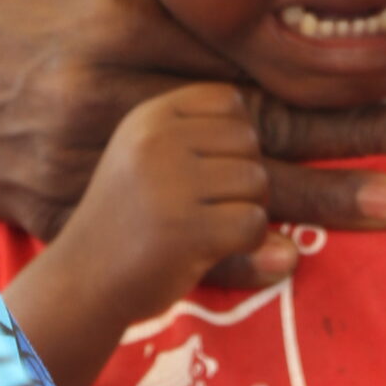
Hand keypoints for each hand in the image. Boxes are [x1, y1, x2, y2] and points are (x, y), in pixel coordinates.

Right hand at [0, 0, 385, 273]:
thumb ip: (161, 14)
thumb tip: (242, 30)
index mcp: (123, 23)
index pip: (246, 50)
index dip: (327, 69)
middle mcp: (115, 89)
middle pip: (257, 110)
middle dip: (351, 125)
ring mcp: (90, 153)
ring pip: (223, 177)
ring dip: (316, 194)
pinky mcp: (64, 205)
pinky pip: (158, 236)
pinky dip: (227, 252)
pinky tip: (290, 261)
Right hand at [55, 83, 287, 330]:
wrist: (82, 285)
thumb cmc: (129, 222)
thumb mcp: (147, 157)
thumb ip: (200, 135)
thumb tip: (302, 118)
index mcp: (148, 117)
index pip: (229, 100)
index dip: (233, 139)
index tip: (206, 171)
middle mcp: (156, 141)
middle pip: (249, 140)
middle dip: (243, 178)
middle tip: (206, 209)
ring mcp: (170, 184)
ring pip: (257, 182)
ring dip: (245, 213)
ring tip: (203, 230)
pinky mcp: (186, 230)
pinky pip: (255, 224)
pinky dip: (246, 244)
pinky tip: (208, 250)